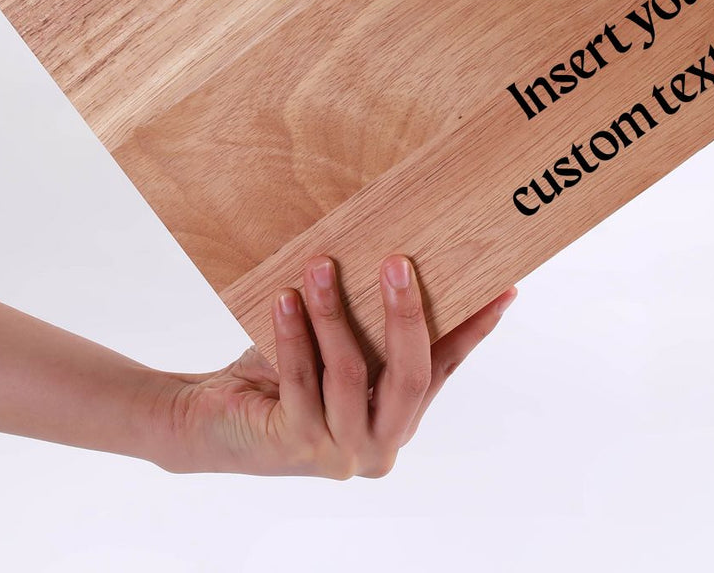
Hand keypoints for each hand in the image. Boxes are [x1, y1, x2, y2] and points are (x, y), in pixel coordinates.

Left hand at [147, 254, 516, 477]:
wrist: (211, 421)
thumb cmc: (279, 376)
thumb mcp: (338, 348)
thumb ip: (372, 328)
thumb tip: (402, 260)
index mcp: (398, 420)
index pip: (444, 368)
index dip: (474, 329)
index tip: (502, 288)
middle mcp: (379, 444)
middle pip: (410, 376)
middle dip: (406, 313)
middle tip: (397, 261)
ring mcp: (339, 451)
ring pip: (351, 373)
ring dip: (335, 313)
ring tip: (321, 266)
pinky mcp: (295, 444)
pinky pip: (301, 380)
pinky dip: (295, 334)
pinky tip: (285, 299)